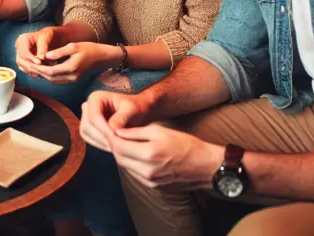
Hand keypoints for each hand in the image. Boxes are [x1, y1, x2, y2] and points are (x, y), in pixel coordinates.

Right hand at [14, 26, 66, 78]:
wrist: (49, 38)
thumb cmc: (47, 35)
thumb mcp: (46, 37)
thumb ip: (43, 47)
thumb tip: (40, 58)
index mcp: (22, 39)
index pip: (23, 51)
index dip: (30, 58)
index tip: (39, 63)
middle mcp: (18, 48)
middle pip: (20, 60)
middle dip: (31, 66)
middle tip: (41, 70)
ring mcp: (20, 55)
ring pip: (22, 66)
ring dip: (31, 70)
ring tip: (42, 72)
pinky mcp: (23, 62)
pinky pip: (25, 69)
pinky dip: (32, 72)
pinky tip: (39, 74)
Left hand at [33, 42, 120, 83]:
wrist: (101, 57)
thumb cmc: (88, 49)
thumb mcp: (74, 46)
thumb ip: (59, 52)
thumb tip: (45, 55)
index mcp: (71, 68)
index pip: (50, 70)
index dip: (39, 67)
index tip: (30, 62)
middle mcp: (71, 76)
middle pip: (50, 77)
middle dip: (39, 72)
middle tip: (28, 65)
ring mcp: (72, 79)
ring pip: (53, 80)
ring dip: (43, 74)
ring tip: (33, 67)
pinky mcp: (72, 79)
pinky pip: (57, 80)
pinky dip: (49, 75)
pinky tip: (43, 69)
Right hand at [80, 90, 151, 151]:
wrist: (138, 110)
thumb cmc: (136, 106)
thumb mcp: (132, 109)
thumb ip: (122, 117)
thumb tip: (112, 130)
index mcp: (95, 98)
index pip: (94, 116)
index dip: (103, 129)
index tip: (115, 138)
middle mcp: (88, 106)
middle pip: (87, 126)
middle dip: (100, 137)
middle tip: (115, 146)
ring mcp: (87, 117)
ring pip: (85, 133)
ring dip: (99, 142)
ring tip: (114, 148)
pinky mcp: (90, 127)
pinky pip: (89, 138)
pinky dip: (99, 144)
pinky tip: (112, 148)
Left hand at [109, 124, 223, 189]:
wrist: (205, 166)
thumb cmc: (186, 145)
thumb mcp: (161, 131)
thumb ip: (136, 132)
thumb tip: (117, 131)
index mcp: (149, 154)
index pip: (119, 146)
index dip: (110, 136)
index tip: (107, 128)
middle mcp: (147, 171)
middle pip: (119, 158)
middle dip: (113, 145)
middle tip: (112, 134)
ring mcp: (150, 181)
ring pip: (125, 166)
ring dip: (121, 155)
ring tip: (122, 142)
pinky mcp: (153, 187)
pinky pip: (134, 173)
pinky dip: (130, 163)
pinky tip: (134, 154)